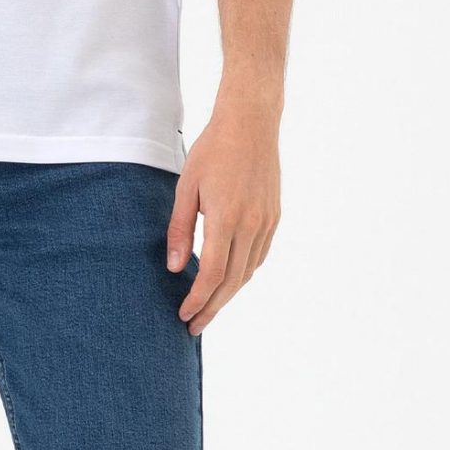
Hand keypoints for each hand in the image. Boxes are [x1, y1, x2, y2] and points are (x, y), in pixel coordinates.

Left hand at [166, 90, 283, 333]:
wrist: (251, 123)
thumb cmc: (212, 151)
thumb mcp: (186, 187)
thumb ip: (180, 230)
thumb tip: (175, 268)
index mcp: (226, 218)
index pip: (212, 273)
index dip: (198, 299)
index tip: (184, 314)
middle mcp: (251, 224)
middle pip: (232, 281)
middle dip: (212, 307)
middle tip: (194, 326)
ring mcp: (267, 222)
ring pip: (248, 271)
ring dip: (228, 294)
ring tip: (209, 307)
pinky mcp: (274, 216)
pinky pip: (259, 256)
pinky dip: (243, 273)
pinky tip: (229, 279)